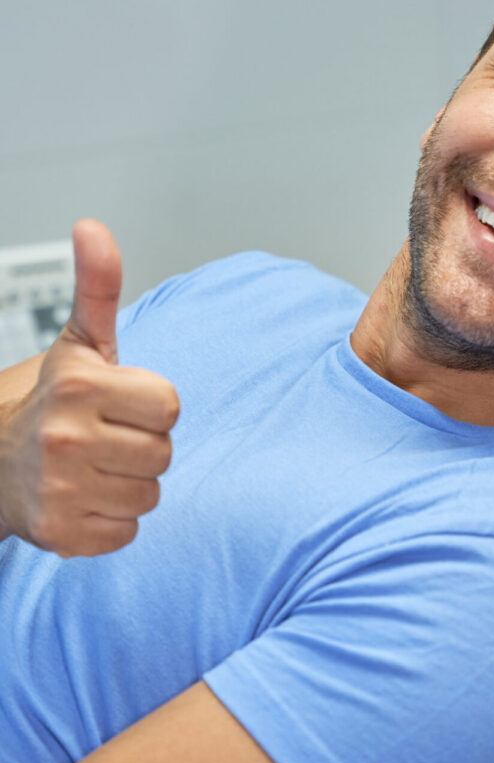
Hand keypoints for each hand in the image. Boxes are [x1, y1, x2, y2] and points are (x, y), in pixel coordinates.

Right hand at [0, 220, 179, 556]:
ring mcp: (62, 490)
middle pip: (164, 452)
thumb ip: (98, 287)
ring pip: (150, 494)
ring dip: (130, 483)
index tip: (119, 403)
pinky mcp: (62, 535)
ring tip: (94, 466)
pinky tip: (85, 497)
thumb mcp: (80, 342)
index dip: (149, 405)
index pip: (170, 406)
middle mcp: (67, 439)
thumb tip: (93, 228)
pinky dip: (112, 519)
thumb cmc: (55, 399)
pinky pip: (129, 530)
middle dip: (141, 445)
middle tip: (104, 437)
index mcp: (80, 386)